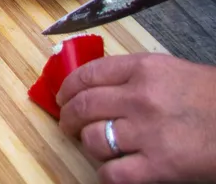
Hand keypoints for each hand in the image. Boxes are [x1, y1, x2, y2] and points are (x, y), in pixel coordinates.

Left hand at [57, 53, 215, 182]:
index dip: (68, 88)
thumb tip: (101, 88)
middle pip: (83, 106)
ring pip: (94, 140)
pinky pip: (112, 174)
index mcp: (147, 69)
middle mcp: (141, 97)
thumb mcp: (179, 74)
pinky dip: (108, 175)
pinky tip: (116, 171)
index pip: (88, 74)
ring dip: (91, 146)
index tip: (63, 97)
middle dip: (69, 119)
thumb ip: (140, 78)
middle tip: (70, 126)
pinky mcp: (159, 167)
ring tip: (99, 148)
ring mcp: (148, 133)